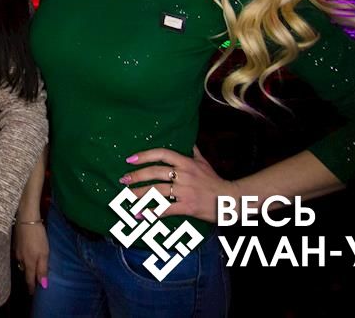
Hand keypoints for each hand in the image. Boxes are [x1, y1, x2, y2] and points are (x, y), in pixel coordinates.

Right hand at [13, 221, 47, 293]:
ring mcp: (16, 251)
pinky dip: (23, 259)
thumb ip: (43, 269)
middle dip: (28, 278)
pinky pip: (19, 256)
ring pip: (21, 263)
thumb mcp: (44, 253)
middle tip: (32, 283)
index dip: (31, 287)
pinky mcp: (15, 243)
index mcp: (29, 263)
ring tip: (30, 269)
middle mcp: (20, 259)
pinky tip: (26, 255)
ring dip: (25, 268)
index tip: (32, 294)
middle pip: (24, 272)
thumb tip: (43, 285)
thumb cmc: (38, 236)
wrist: (26, 219)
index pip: (29, 279)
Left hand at [121, 145, 237, 222]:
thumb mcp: (204, 162)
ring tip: (128, 196)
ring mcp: (185, 191)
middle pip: (155, 172)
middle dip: (137, 176)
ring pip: (157, 191)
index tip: (130, 159)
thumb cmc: (214, 180)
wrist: (229, 198)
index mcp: (186, 162)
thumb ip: (193, 151)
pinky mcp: (187, 207)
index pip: (162, 154)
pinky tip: (141, 215)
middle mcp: (184, 175)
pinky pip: (166, 209)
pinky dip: (152, 212)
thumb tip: (187, 140)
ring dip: (140, 194)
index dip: (145, 155)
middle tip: (124, 179)